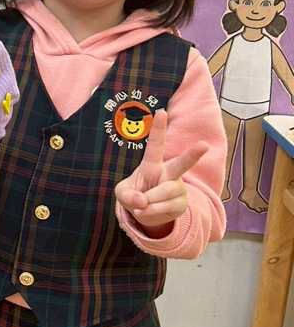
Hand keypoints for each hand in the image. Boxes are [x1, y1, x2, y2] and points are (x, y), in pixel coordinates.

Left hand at [114, 110, 208, 232]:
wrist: (145, 214)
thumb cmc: (134, 196)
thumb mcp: (122, 194)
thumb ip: (127, 195)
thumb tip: (143, 200)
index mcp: (152, 164)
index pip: (155, 145)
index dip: (158, 129)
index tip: (161, 112)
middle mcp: (169, 173)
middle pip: (181, 164)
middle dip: (193, 154)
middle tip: (204, 145)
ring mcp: (177, 188)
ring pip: (166, 191)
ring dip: (150, 201)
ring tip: (143, 204)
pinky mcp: (182, 203)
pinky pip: (167, 207)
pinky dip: (152, 212)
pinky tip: (148, 211)